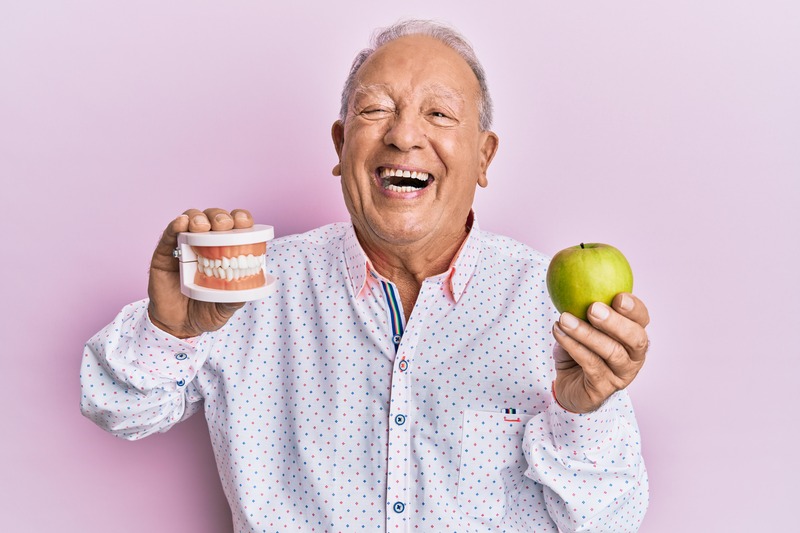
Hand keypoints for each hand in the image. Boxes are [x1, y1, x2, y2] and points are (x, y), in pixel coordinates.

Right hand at [147, 208, 253, 337]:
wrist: (179, 327)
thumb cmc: (205, 311)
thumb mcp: (226, 306)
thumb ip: (236, 296)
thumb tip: (250, 286)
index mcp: (225, 251)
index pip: (235, 226)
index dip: (241, 218)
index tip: (244, 222)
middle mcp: (205, 244)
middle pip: (214, 217)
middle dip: (220, 217)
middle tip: (224, 226)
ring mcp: (184, 246)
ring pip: (192, 219)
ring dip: (199, 218)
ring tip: (202, 226)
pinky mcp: (164, 254)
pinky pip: (168, 235)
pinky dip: (175, 225)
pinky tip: (181, 223)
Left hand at [552, 293, 649, 412]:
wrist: (568, 385)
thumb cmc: (580, 350)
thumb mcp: (583, 326)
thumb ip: (585, 307)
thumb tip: (574, 276)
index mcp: (634, 335)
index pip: (642, 319)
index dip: (634, 308)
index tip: (618, 296)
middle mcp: (634, 356)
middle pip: (635, 338)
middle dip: (615, 322)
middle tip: (593, 308)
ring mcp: (621, 374)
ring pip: (611, 352)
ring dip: (585, 333)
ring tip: (564, 319)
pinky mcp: (603, 388)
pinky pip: (590, 364)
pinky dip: (573, 346)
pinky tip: (559, 332)